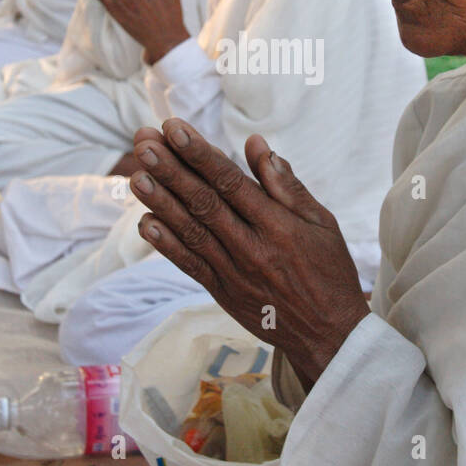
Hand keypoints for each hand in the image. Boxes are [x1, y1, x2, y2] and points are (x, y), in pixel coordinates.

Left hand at [129, 120, 370, 387]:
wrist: (329, 336)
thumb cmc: (329, 271)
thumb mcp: (322, 222)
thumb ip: (287, 185)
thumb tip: (256, 145)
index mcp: (278, 225)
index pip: (231, 182)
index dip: (199, 154)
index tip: (174, 129)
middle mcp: (252, 248)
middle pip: (203, 202)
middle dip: (170, 169)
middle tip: (143, 142)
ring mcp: (234, 273)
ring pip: (191, 231)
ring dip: (160, 202)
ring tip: (136, 175)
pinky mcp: (223, 292)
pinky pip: (190, 265)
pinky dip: (166, 245)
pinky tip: (145, 223)